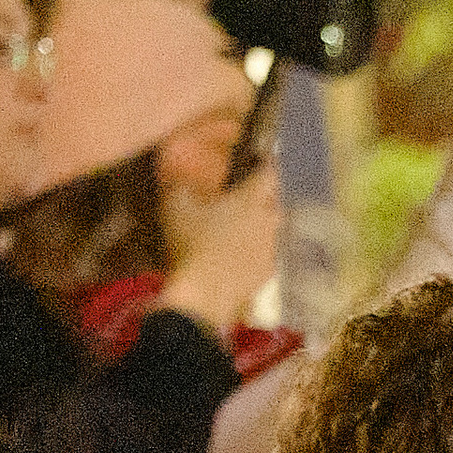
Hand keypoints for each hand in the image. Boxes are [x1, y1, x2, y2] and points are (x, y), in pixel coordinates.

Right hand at [160, 161, 282, 333]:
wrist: (205, 293)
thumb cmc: (192, 242)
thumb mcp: (177, 207)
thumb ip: (182, 187)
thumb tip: (183, 180)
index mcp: (251, 199)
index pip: (269, 174)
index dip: (267, 164)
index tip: (264, 159)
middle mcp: (268, 221)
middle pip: (275, 201)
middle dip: (267, 195)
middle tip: (252, 193)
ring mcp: (271, 248)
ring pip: (274, 229)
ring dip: (263, 224)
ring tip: (247, 224)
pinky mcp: (267, 272)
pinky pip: (267, 253)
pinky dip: (259, 250)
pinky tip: (245, 253)